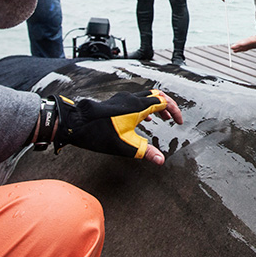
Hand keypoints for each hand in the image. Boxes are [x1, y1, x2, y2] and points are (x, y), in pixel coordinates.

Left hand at [52, 90, 182, 164]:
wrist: (76, 124)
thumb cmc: (99, 133)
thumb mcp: (125, 146)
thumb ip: (145, 152)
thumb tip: (161, 160)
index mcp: (138, 106)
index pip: (164, 102)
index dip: (174, 111)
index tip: (179, 122)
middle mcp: (131, 99)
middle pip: (156, 96)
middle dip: (167, 107)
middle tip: (173, 118)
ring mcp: (122, 99)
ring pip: (146, 97)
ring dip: (156, 106)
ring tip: (161, 119)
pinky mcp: (115, 102)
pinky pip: (135, 100)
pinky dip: (144, 107)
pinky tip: (143, 119)